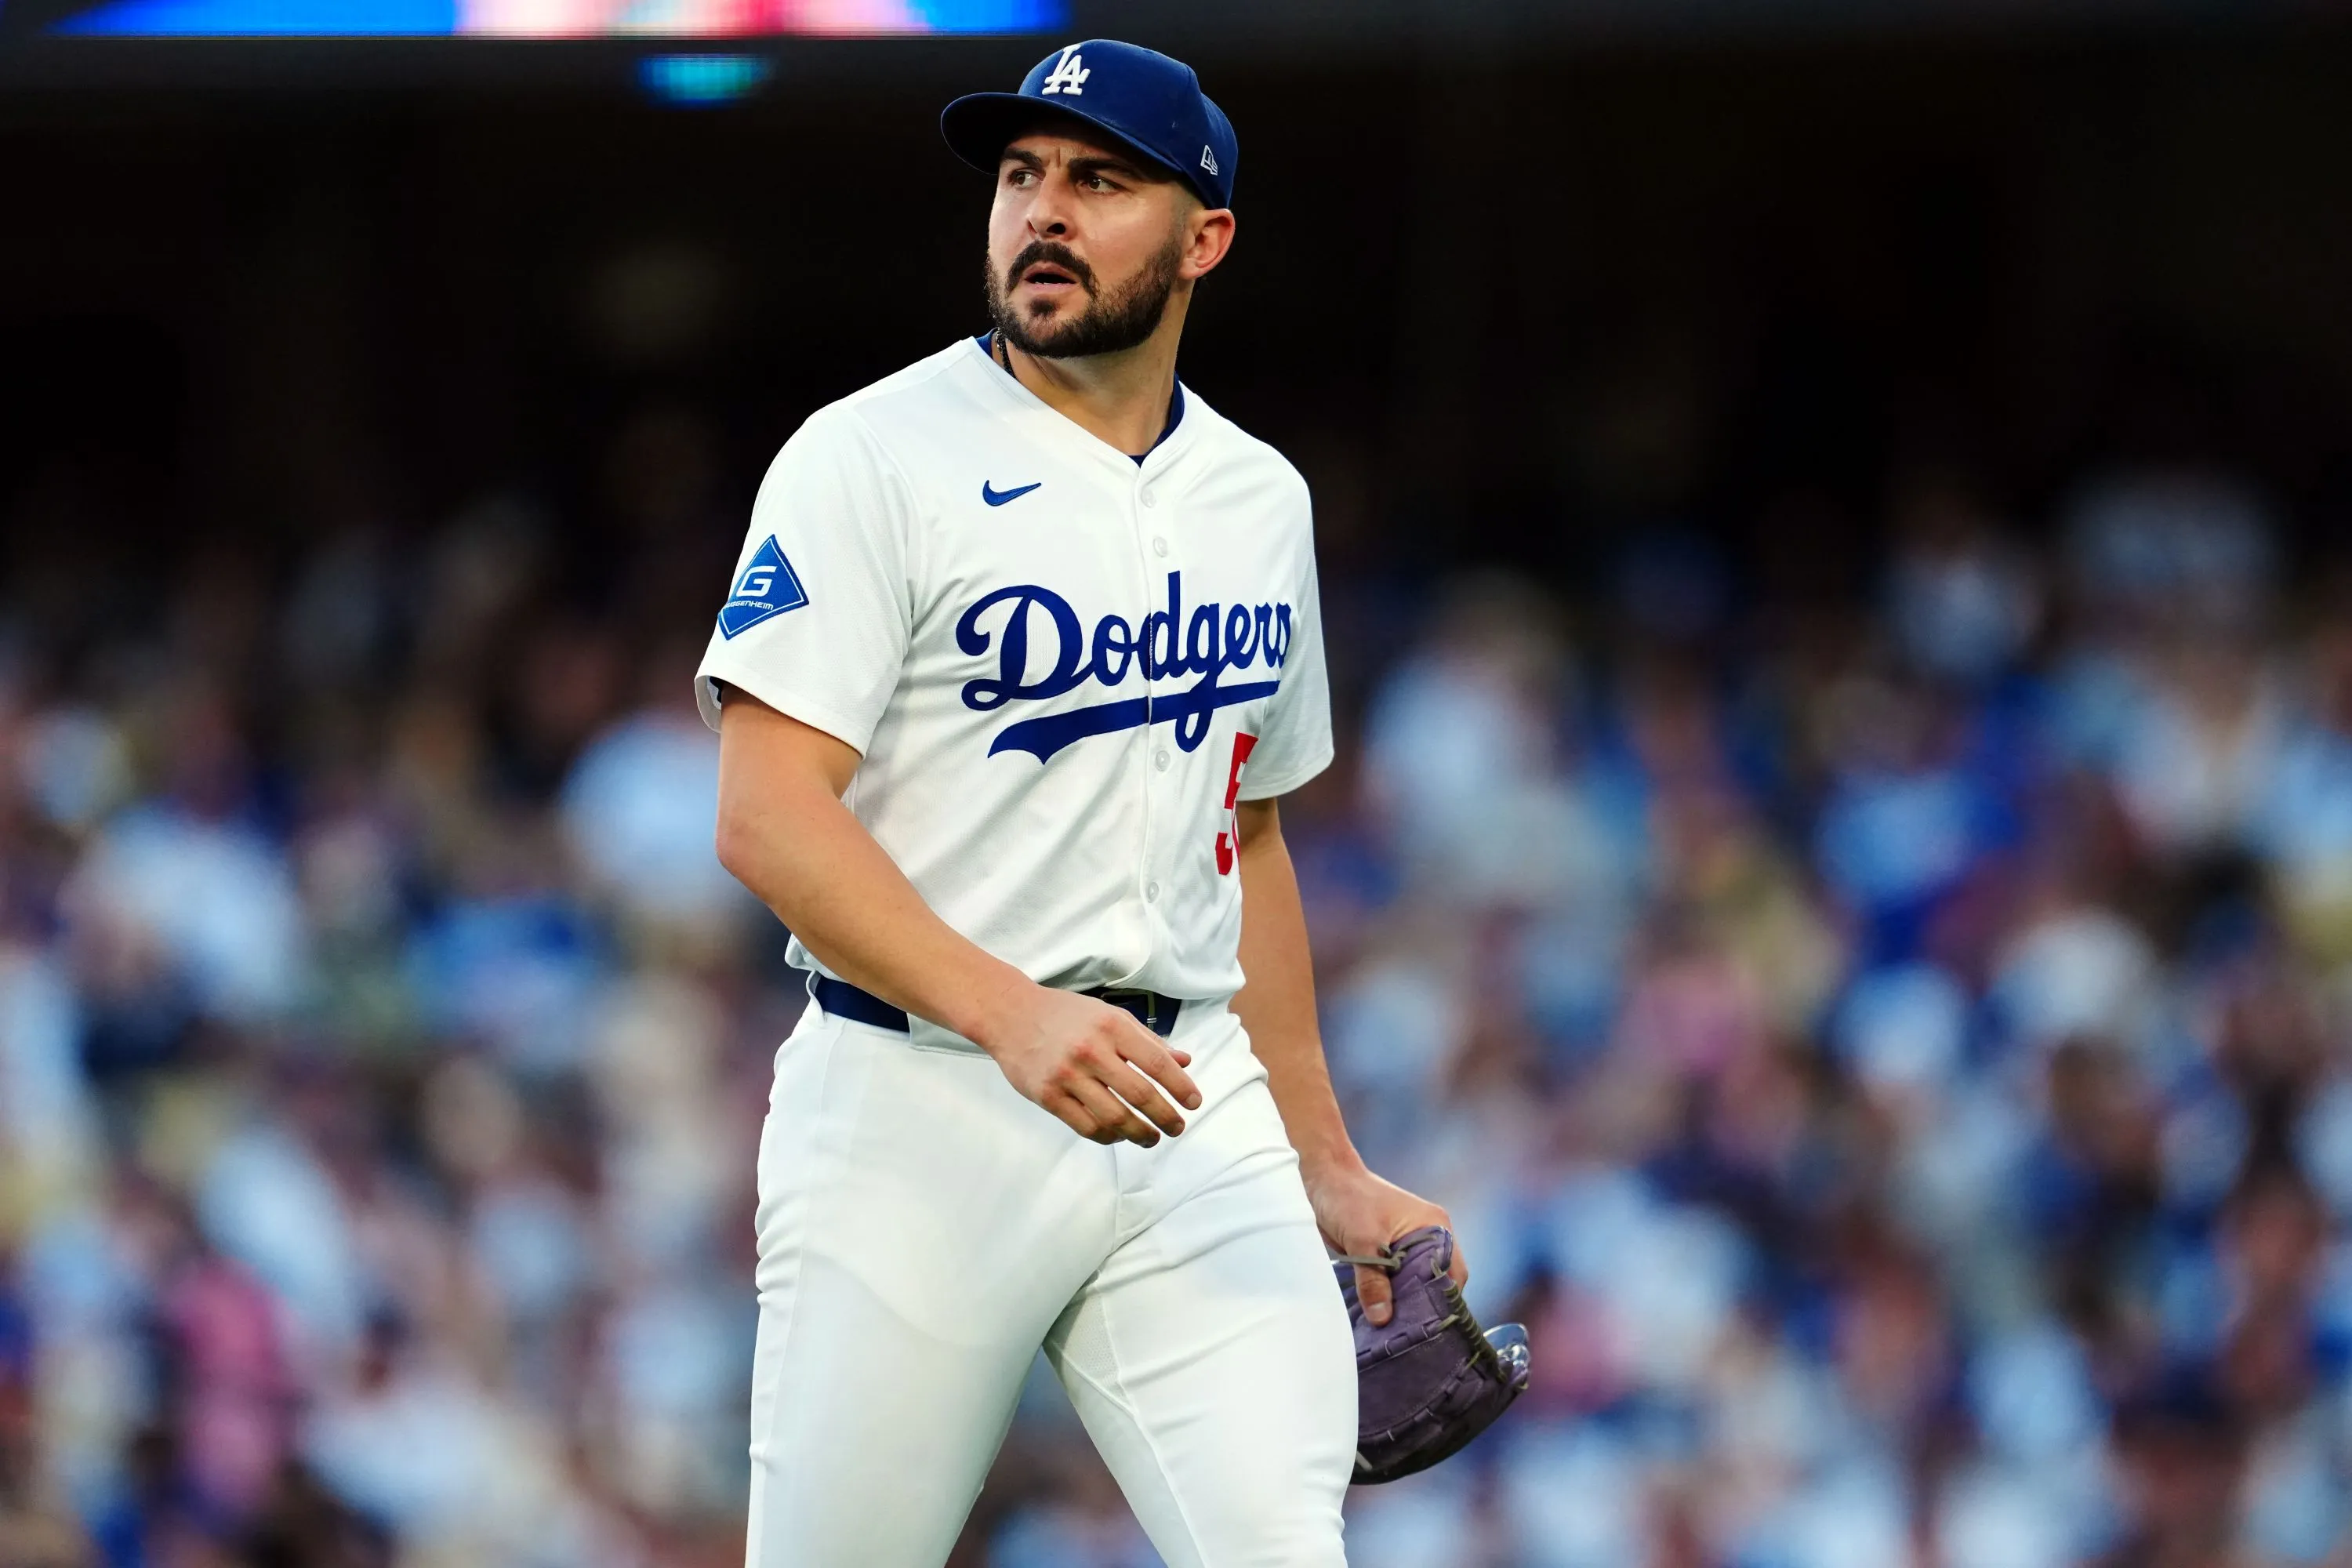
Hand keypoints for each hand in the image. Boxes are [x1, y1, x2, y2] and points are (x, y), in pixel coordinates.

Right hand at [977, 985, 1201, 1146]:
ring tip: (1152, 1137)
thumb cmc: (1065, 1014)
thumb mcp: (1110, 1015)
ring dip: (1140, 1134)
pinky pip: (1086, 1127)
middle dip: (1166, 1117)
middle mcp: (1091, 1051)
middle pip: (1140, 1095)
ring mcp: (1067, 1076)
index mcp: (1112, 1027)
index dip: (1181, 1087)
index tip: (1194, 1103)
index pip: (1157, 1064)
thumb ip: (1148, 1040)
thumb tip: (1184, 1062)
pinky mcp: (1047, 1096)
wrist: (1011, 1014)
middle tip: (1177, 1127)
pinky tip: (1119, 1135)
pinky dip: (1109, 1136)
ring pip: (1114, 1118)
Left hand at [1304, 1161, 1465, 1326]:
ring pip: (1412, 1285)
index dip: (1444, 1301)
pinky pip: (1393, 1282)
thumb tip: (1383, 1319)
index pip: (1453, 1273)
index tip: (1430, 1328)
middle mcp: (1426, 1239)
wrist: (1322, 1178)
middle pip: (1434, 1283)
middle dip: (1422, 1309)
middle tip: (1409, 1337)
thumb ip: (1373, 1279)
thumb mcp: (1362, 1240)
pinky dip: (1388, 1298)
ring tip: (1393, 1335)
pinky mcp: (1386, 1255)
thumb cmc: (1348, 1198)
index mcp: (1434, 1227)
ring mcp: (1406, 1247)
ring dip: (1402, 1306)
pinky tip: (1378, 1318)